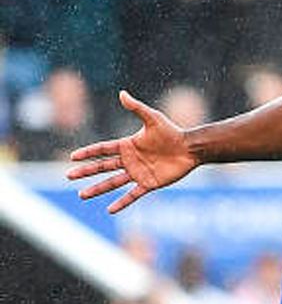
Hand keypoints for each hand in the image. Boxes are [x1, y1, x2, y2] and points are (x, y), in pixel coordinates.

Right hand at [66, 90, 198, 212]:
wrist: (190, 148)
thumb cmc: (172, 132)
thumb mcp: (153, 118)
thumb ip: (137, 108)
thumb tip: (122, 93)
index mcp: (127, 145)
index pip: (102, 149)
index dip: (88, 153)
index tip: (72, 157)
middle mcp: (130, 160)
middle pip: (103, 167)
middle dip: (86, 172)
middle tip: (68, 176)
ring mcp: (138, 173)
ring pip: (113, 182)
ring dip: (97, 189)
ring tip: (82, 195)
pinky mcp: (149, 183)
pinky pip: (133, 194)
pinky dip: (122, 202)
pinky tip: (110, 209)